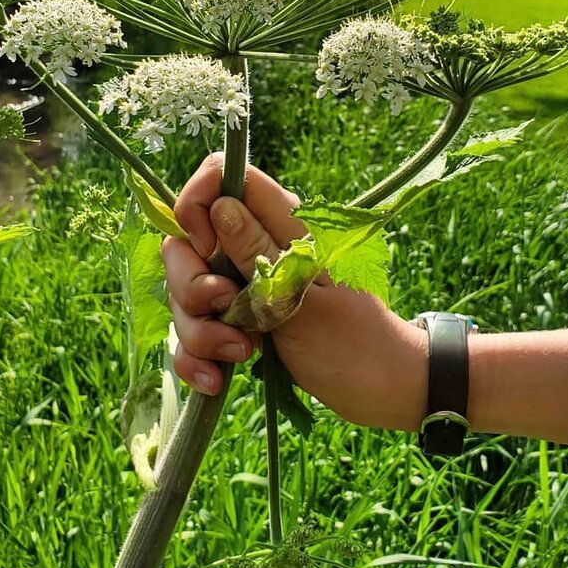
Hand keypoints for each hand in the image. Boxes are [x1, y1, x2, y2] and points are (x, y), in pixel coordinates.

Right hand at [163, 154, 428, 429]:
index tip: (205, 248)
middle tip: (226, 310)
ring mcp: (243, 286)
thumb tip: (220, 206)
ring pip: (187, 291)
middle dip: (192, 284)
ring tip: (239, 353)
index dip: (197, 204)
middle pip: (188, 242)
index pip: (221, 176)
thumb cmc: (353, 341)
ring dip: (199, 330)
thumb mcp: (302, 298)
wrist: (379, 390)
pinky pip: (195, 331)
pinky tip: (216, 379)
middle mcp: (255, 247)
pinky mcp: (237, 322)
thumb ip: (257, 252)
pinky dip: (197, 357)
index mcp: (280, 223)